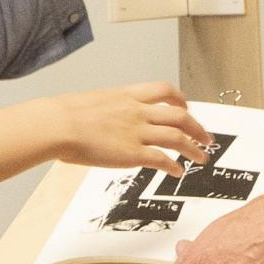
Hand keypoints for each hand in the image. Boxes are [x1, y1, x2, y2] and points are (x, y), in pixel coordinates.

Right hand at [39, 80, 205, 171]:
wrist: (57, 124)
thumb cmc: (64, 116)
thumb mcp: (90, 103)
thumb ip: (106, 110)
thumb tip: (103, 120)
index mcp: (127, 95)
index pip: (163, 90)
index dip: (180, 99)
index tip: (186, 107)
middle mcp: (137, 112)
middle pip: (179, 115)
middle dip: (198, 128)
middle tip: (207, 138)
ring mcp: (137, 132)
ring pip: (178, 137)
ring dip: (195, 149)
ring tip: (202, 158)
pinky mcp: (132, 153)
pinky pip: (162, 159)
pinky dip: (174, 166)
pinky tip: (178, 172)